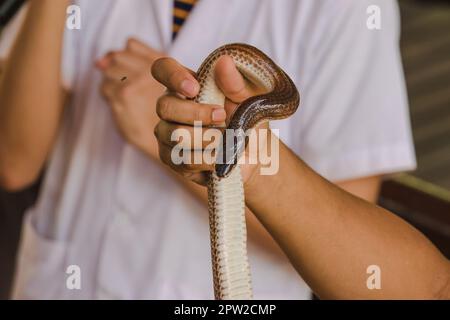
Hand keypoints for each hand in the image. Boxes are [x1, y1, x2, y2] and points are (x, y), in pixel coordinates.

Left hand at [97, 38, 165, 158]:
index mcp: (164, 62)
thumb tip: (99, 60)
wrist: (173, 140)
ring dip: (113, 84)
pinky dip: (110, 97)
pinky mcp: (123, 97)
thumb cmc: (168, 112)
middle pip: (117, 56)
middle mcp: (151, 69)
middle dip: (117, 70)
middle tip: (131, 89)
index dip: (126, 57)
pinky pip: (105, 88)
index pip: (131, 45)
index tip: (128, 69)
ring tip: (130, 99)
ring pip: (108, 71)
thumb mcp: (166, 80)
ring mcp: (136, 82)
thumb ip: (139, 62)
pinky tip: (126, 107)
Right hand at [151, 55, 269, 184]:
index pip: (162, 69)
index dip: (172, 76)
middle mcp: (171, 107)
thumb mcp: (248, 99)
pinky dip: (207, 159)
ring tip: (227, 141)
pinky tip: (220, 157)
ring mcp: (167, 133)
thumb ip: (236, 83)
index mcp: (186, 85)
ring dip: (207, 139)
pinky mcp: (171, 158)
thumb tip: (224, 62)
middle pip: (164, 107)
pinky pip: (182, 159)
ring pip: (174, 135)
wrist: (253, 154)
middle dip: (197, 114)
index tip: (194, 89)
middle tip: (223, 118)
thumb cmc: (247, 120)